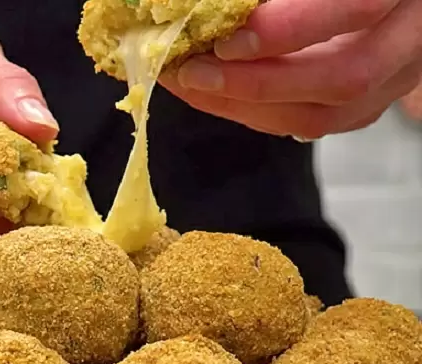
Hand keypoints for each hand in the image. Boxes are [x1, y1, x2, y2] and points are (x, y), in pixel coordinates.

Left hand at [160, 0, 421, 138]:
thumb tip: (214, 3)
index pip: (356, 8)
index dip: (287, 30)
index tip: (227, 40)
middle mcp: (413, 37)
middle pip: (345, 78)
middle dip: (255, 83)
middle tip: (193, 72)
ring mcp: (400, 75)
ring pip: (329, 116)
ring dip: (248, 107)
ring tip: (193, 86)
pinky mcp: (377, 99)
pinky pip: (319, 123)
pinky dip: (262, 114)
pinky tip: (221, 98)